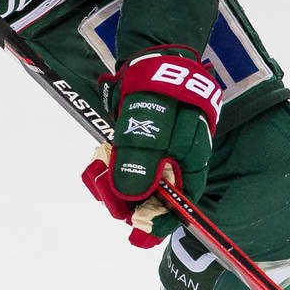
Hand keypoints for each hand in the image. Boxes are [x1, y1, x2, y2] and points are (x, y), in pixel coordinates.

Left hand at [80, 48, 222, 247]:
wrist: (157, 60)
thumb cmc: (162, 96)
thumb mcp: (151, 130)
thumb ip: (141, 163)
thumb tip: (131, 196)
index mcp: (190, 168)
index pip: (179, 209)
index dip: (157, 223)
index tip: (135, 229)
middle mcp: (179, 167)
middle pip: (156, 201)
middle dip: (129, 201)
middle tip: (105, 188)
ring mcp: (163, 156)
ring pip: (141, 185)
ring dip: (118, 183)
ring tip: (100, 167)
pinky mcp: (148, 145)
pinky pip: (132, 167)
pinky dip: (116, 166)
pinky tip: (103, 156)